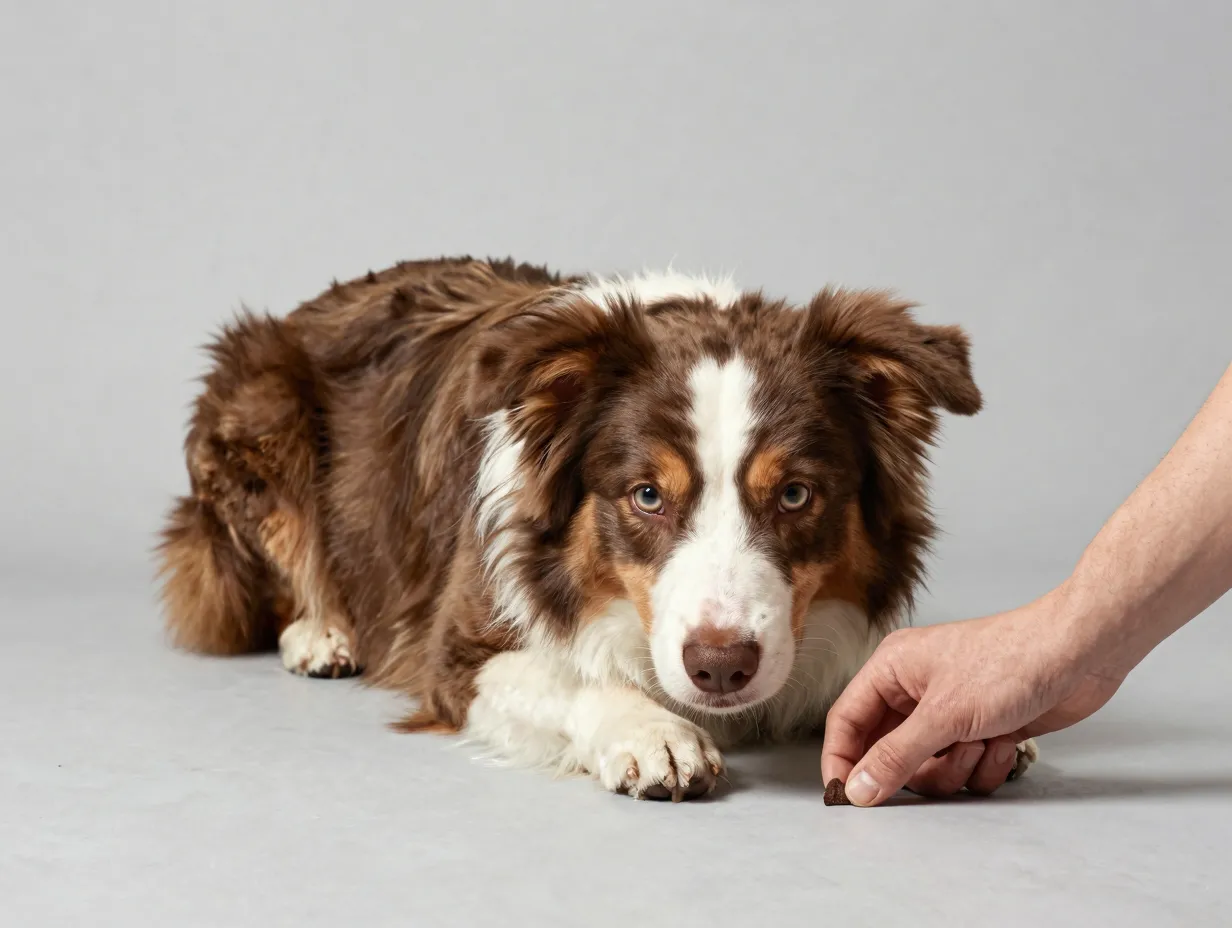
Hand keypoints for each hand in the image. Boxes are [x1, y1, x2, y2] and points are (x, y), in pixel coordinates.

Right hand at [820, 592, 1128, 805]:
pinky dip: (986, 764)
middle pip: (889, 750)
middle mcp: (915, 690)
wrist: (1080, 655)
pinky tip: (1006, 739)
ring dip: (958, 765)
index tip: (847, 796)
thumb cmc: (1010, 662)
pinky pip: (966, 769)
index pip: (847, 719)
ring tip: (983, 740)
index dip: (842, 759)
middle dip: (920, 765)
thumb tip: (857, 789)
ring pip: (929, 767)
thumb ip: (895, 756)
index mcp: (892, 669)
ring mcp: (950, 711)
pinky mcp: (982, 729)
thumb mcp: (944, 716)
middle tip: (944, 759)